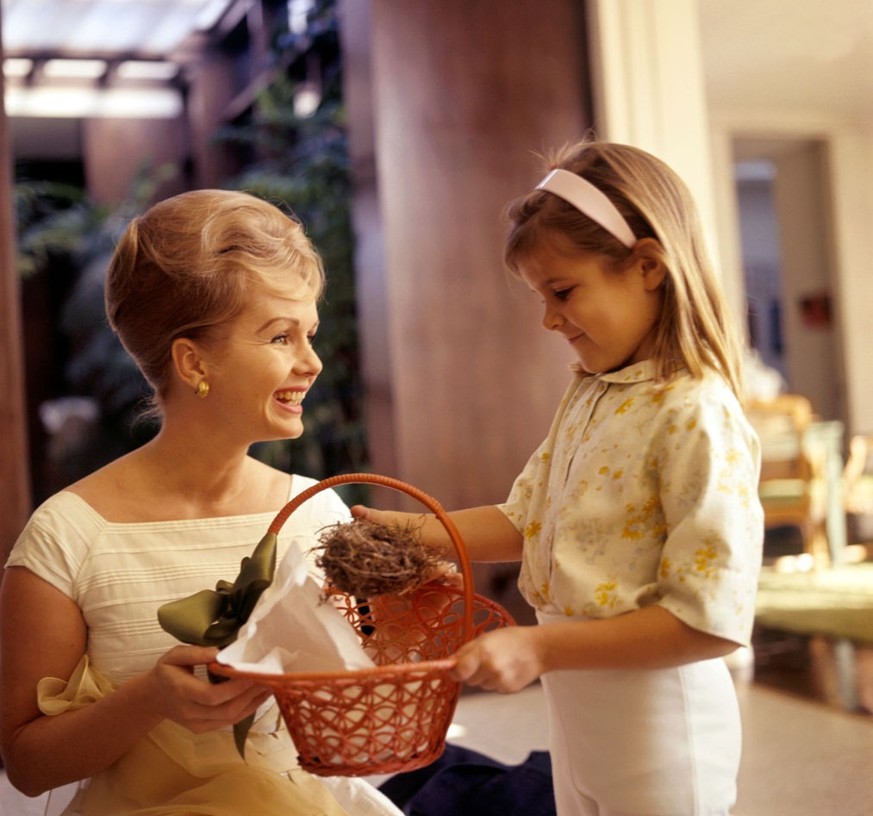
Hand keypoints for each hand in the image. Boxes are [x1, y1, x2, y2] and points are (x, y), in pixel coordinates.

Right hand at [144, 645, 270, 733]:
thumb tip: (220, 653)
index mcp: (181, 691)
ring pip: (230, 718)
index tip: (253, 672)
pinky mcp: (203, 729)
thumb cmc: (166, 672)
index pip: (211, 695)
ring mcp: (196, 724)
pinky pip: (228, 722)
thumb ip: (196, 653)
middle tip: (270, 677)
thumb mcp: (174, 656)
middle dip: (250, 694)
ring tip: (270, 685)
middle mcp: (189, 712)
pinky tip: (259, 696)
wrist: (153, 698)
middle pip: (225, 709)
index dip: (235, 687)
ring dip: (253, 703)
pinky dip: (247, 710)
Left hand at [451, 626, 544, 692]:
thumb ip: (466, 651)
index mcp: (483, 653)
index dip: (454, 671)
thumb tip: (449, 663)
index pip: (459, 672)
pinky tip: (506, 670)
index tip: (454, 668)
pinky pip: (493, 688)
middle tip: (484, 658)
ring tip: (499, 662)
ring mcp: (500, 681)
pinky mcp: (508, 690)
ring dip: (484, 676)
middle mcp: (490, 669)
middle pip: (468, 680)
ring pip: (481, 684)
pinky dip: (496, 681)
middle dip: (472, 671)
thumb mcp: (486, 638)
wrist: (539, 649)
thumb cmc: (512, 639)